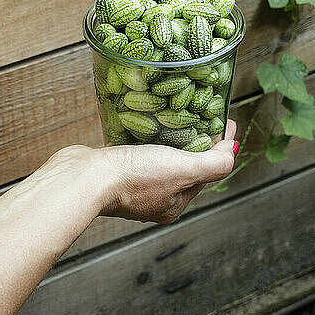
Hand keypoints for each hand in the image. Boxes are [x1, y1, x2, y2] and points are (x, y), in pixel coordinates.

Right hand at [93, 119, 236, 223]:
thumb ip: (213, 164)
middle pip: (186, 163)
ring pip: (163, 155)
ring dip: (173, 135)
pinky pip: (141, 149)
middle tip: (206, 112)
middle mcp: (156, 196)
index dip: (219, 145)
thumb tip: (233, 150)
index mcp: (174, 202)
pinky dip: (151, 135)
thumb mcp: (183, 170)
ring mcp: (134, 183)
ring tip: (181, 112)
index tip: (227, 120)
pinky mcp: (116, 168)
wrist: (82, 178)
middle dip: (198, 138)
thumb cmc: (133, 177)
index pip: (206, 170)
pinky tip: (151, 121)